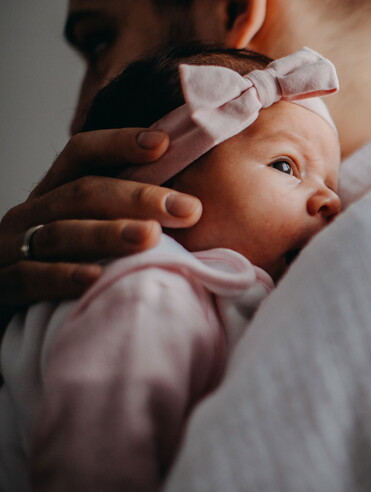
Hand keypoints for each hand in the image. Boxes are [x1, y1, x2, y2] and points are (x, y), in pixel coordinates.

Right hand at [0, 128, 201, 308]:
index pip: (82, 153)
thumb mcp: (91, 237)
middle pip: (82, 192)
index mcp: (54, 194)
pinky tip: (96, 278)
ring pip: (60, 232)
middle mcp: (30, 214)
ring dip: (107, 233)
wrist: (7, 309)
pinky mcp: (0, 286)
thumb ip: (125, 219)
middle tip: (187, 209)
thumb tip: (192, 208)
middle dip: (138, 198)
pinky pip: (29, 277)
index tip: (164, 143)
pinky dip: (63, 276)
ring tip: (150, 237)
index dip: (119, 143)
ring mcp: (9, 248)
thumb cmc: (64, 269)